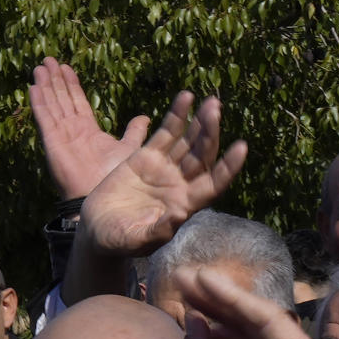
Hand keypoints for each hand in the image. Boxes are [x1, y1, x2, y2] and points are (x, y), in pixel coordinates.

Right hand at [30, 57, 149, 199]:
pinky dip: (39, 103)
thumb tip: (144, 117)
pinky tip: (34, 87)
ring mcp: (61, 136)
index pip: (78, 102)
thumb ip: (134, 132)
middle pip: (62, 99)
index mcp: (89, 131)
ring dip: (45, 86)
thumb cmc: (113, 177)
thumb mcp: (128, 149)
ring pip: (52, 105)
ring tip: (40, 66)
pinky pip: (44, 119)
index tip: (66, 68)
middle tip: (49, 60)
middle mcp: (72, 131)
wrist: (100, 195)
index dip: (71, 85)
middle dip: (55, 80)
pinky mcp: (52, 142)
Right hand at [79, 92, 245, 256]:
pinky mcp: (147, 156)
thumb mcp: (136, 240)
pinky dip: (177, 116)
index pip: (214, 183)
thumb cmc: (118, 241)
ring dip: (200, 122)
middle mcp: (181, 184)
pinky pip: (166, 133)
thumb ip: (157, 231)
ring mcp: (165, 168)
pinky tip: (186, 97)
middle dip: (211, 134)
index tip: (241, 148)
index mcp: (184, 205)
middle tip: (216, 110)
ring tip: (211, 102)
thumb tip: (180, 217)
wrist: (97, 229)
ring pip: (188, 141)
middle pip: (203, 156)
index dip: (228, 167)